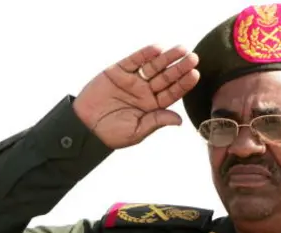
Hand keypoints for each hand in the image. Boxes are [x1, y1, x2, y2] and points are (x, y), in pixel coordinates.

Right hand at [73, 44, 199, 148]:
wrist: (85, 127)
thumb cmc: (111, 134)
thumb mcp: (137, 131)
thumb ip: (157, 122)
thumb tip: (179, 120)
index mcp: (152, 107)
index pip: (172, 93)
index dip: (183, 84)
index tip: (195, 75)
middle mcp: (145, 92)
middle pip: (166, 77)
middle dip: (179, 68)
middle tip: (193, 58)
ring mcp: (133, 80)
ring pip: (153, 66)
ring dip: (167, 58)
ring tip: (180, 49)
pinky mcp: (118, 71)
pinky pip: (134, 61)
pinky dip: (144, 54)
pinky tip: (156, 49)